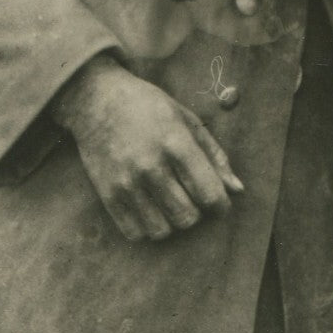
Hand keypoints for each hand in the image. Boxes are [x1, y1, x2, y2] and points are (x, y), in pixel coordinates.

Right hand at [52, 55, 243, 242]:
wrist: (95, 99)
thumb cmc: (147, 106)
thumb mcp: (186, 119)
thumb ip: (215, 155)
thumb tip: (237, 190)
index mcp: (175, 142)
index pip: (209, 193)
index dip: (221, 205)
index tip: (219, 202)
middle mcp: (150, 165)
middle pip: (188, 216)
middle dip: (197, 211)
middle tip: (190, 196)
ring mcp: (126, 182)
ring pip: (163, 230)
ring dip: (172, 221)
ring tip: (169, 202)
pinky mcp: (107, 195)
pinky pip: (136, 232)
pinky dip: (148, 227)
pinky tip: (150, 208)